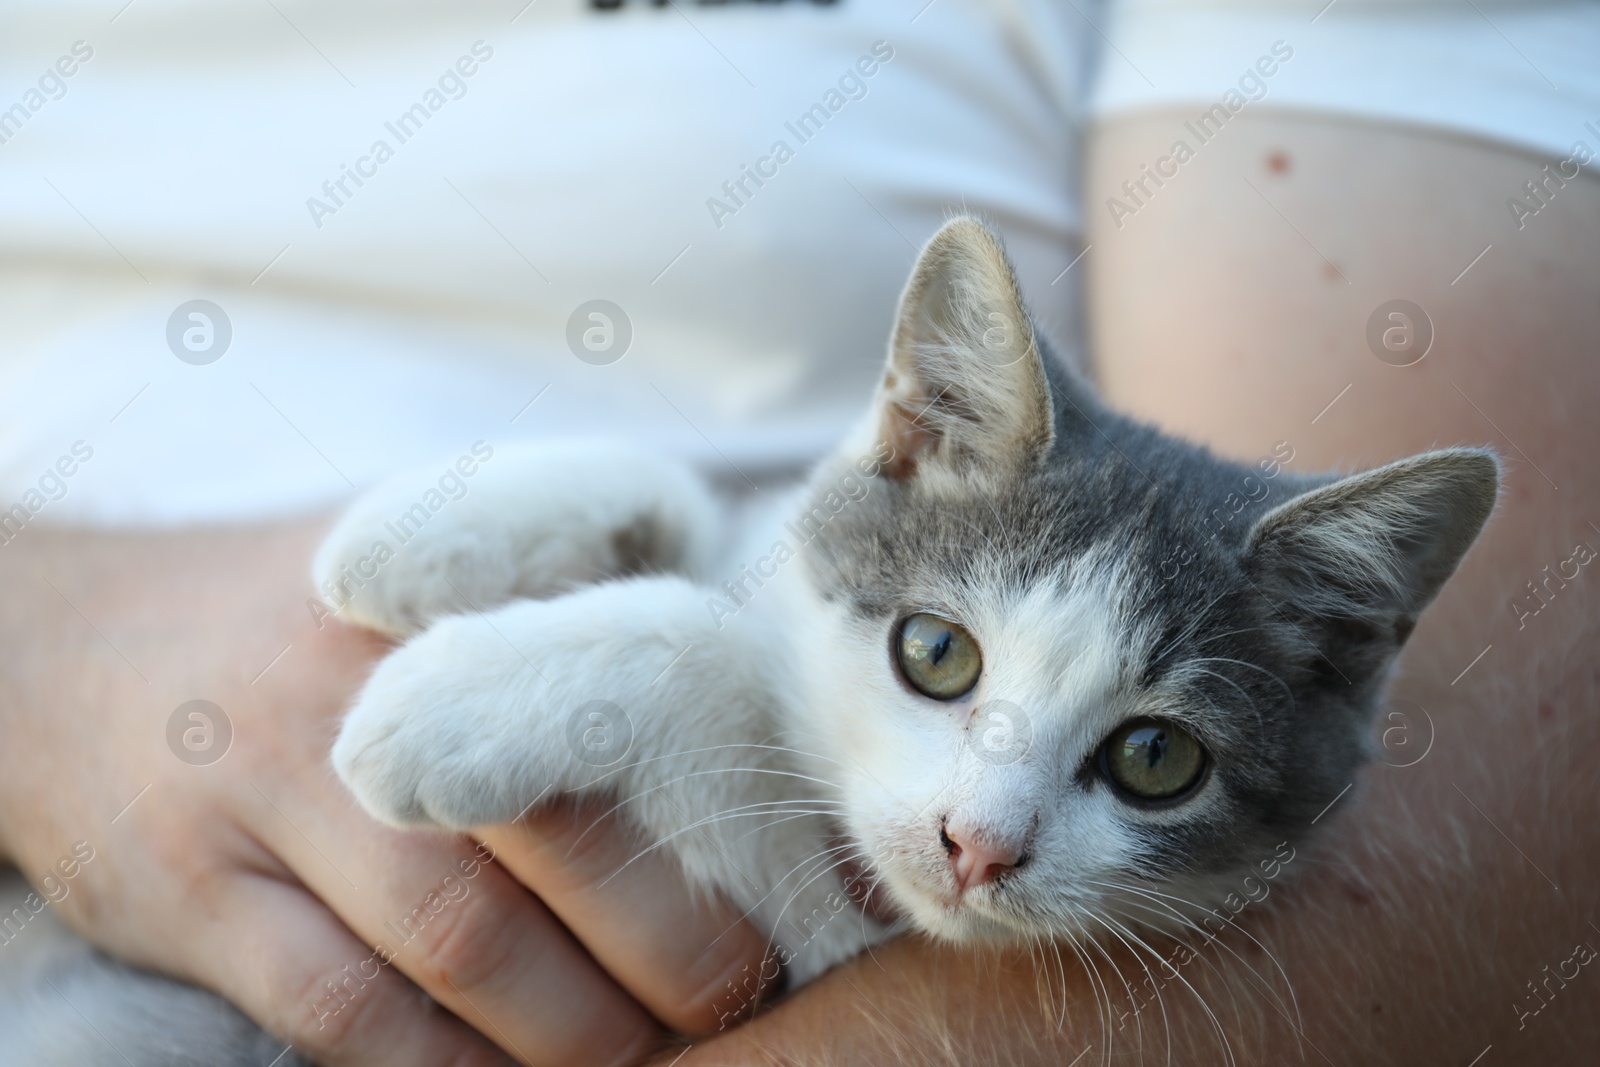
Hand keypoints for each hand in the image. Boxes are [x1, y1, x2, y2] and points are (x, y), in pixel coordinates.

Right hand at [0, 519, 771, 1065]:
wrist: (61, 645)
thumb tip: (725, 658)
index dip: (702, 788)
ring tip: (647, 1057)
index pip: (603, 684)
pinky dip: (439, 1066)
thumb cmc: (291, 620)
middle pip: (550, 834)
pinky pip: (338, 1008)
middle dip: (667, 938)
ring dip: (568, 1024)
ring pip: (453, 936)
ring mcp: (267, 789)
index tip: (781, 865)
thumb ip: (550, 586)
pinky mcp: (192, 890)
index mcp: (443, 597)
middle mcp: (363, 686)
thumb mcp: (412, 564)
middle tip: (741, 995)